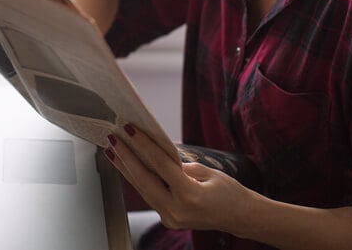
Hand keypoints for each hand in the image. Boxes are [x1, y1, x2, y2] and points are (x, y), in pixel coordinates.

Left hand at [106, 125, 256, 235]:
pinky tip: (129, 167)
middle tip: (113, 140)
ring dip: (127, 169)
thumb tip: (157, 155)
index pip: (160, 165)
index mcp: (190, 195)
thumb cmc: (228, 191)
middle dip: (126, 158)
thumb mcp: (208, 172)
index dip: (143, 145)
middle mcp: (177, 210)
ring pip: (143, 190)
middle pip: (144, 180)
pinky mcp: (168, 220)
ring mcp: (171, 218)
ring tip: (114, 151)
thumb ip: (181, 165)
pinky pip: (150, 196)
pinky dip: (139, 180)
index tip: (129, 130)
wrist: (239, 217)